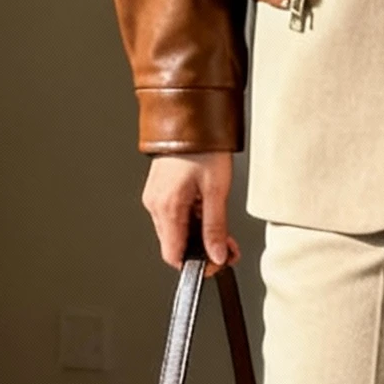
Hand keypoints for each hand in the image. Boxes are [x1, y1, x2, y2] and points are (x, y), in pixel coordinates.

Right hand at [142, 152, 238, 273]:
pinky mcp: (160, 190)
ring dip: (199, 234)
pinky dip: (192, 220)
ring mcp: (156, 197)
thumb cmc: (204, 148)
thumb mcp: (217, 191)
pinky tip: (207, 212)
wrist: (193, 118)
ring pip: (176, 231)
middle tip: (228, 247)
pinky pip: (174, 215)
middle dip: (202, 249)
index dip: (195, 264)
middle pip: (175, 244)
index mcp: (167, 207)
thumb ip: (215, 227)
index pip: (173, 255)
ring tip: (222, 227)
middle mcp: (155, 204)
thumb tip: (216, 255)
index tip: (216, 263)